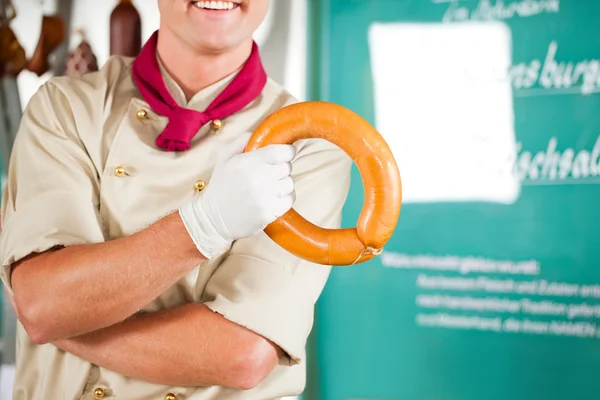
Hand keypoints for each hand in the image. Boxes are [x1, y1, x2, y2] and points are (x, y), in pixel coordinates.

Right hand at [179, 132, 296, 257]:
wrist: (214, 218)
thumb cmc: (221, 186)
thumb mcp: (224, 158)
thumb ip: (242, 141)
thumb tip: (262, 133)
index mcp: (248, 162)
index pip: (282, 152)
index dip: (288, 151)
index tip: (287, 153)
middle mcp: (259, 178)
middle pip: (287, 167)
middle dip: (282, 168)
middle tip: (271, 173)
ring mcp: (266, 196)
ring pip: (290, 183)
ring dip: (283, 184)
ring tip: (270, 187)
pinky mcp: (270, 212)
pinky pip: (290, 199)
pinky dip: (285, 198)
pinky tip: (273, 198)